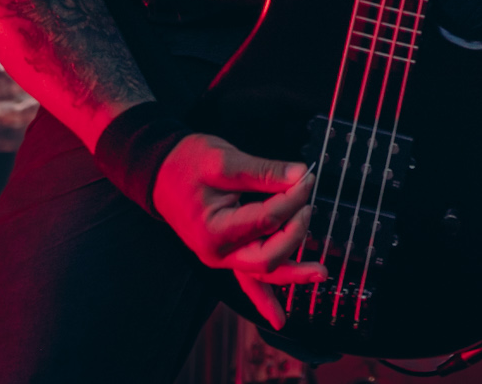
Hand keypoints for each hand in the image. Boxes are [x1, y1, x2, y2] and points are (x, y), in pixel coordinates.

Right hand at [151, 133, 323, 327]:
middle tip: (308, 205)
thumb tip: (300, 175)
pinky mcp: (228, 255)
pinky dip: (264, 300)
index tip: (306, 178)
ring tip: (320, 273)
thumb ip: (264, 171)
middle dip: (295, 233)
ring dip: (293, 274)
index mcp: (214, 230)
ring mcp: (222, 258)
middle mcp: (217, 253)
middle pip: (268, 257)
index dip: (292, 199)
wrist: (162, 173)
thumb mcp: (224, 160)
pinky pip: (248, 282)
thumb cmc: (188, 163)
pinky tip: (279, 320)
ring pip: (263, 274)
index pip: (267, 219)